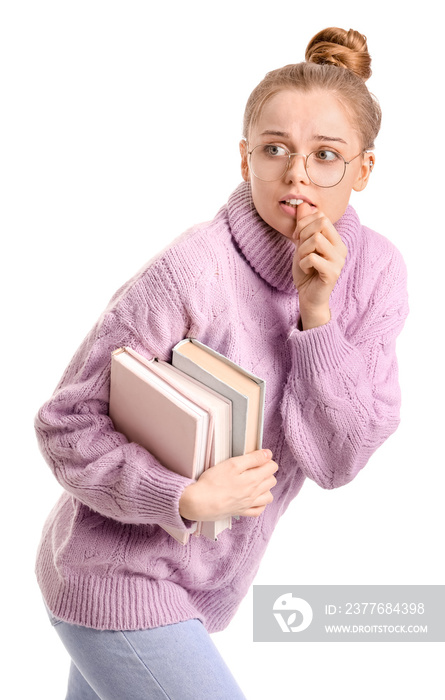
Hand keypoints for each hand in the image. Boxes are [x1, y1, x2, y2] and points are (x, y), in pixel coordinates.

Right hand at [179, 449, 277, 520]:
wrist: (199, 503)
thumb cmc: (213, 482)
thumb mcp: (232, 464)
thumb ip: (252, 458)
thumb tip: (268, 454)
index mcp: (253, 479)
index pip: (272, 467)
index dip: (266, 459)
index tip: (258, 457)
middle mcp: (254, 493)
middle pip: (272, 481)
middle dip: (267, 472)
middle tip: (254, 467)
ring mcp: (248, 504)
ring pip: (268, 496)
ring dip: (266, 488)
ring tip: (255, 481)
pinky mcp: (241, 512)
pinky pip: (258, 510)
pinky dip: (260, 504)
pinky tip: (254, 498)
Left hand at [292, 209, 346, 328]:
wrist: (308, 297)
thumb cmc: (307, 272)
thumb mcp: (302, 245)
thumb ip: (303, 225)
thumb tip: (302, 203)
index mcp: (335, 240)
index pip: (322, 216)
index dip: (304, 223)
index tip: (297, 237)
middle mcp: (341, 248)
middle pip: (321, 223)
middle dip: (303, 234)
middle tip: (299, 248)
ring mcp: (339, 261)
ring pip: (316, 239)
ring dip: (302, 250)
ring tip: (303, 261)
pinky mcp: (333, 273)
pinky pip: (313, 258)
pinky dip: (303, 263)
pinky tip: (306, 271)